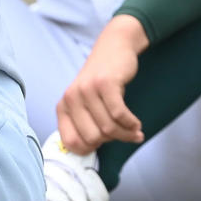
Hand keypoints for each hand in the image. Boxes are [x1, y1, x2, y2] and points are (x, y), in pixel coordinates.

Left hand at [56, 14, 148, 154]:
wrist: (114, 47)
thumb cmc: (102, 81)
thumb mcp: (86, 102)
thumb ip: (85, 123)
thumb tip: (89, 153)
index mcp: (63, 106)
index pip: (70, 142)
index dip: (89, 149)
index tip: (104, 145)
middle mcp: (71, 98)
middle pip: (92, 138)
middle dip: (112, 141)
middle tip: (124, 135)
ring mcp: (87, 90)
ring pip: (108, 128)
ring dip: (126, 134)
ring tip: (135, 131)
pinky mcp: (105, 84)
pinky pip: (119, 114)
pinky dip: (131, 124)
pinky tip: (137, 124)